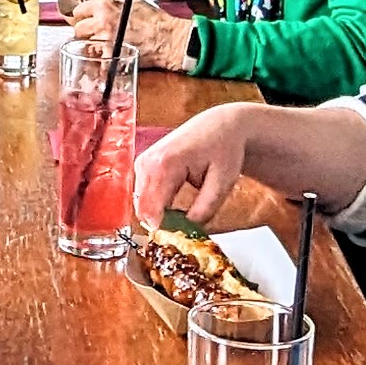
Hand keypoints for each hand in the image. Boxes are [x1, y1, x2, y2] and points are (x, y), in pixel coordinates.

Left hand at [88, 0, 190, 72]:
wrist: (167, 38)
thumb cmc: (154, 20)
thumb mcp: (131, 2)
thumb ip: (111, 3)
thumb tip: (100, 6)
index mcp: (105, 7)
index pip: (79, 11)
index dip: (82, 17)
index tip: (85, 21)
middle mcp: (101, 23)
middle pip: (78, 30)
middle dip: (84, 33)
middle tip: (91, 36)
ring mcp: (105, 41)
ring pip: (85, 46)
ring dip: (90, 48)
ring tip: (100, 48)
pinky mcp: (111, 57)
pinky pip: (96, 62)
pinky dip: (99, 63)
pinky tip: (106, 60)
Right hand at [133, 101, 257, 227]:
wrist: (220, 125)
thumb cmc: (224, 148)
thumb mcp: (223, 181)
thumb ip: (205, 208)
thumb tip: (188, 230)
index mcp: (164, 165)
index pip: (150, 211)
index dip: (164, 231)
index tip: (181, 238)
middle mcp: (147, 162)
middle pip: (143, 210)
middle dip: (162, 224)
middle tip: (186, 227)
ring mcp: (142, 163)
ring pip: (142, 205)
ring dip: (160, 215)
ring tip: (185, 212)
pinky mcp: (143, 165)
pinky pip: (144, 196)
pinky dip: (158, 205)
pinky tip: (177, 202)